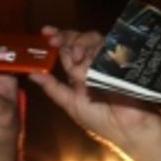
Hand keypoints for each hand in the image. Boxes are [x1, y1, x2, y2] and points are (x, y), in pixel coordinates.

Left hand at [28, 26, 160, 160]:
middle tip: (55, 39)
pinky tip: (94, 60)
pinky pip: (111, 46)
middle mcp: (93, 63)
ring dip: (81, 44)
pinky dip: (100, 51)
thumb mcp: (71, 104)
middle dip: (66, 37)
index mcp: (79, 72)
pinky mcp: (125, 58)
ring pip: (94, 39)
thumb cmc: (100, 119)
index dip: (56, 39)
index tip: (46, 32)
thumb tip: (32, 74)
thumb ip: (53, 88)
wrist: (128, 127)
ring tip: (78, 58)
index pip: (66, 50)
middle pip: (79, 39)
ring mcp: (109, 59)